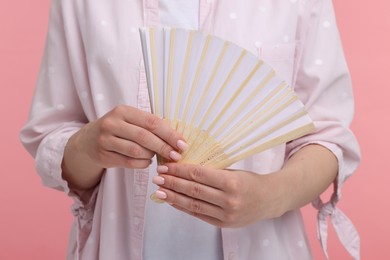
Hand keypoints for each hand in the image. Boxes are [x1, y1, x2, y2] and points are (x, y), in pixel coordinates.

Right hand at [72, 105, 186, 168]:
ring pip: (137, 151)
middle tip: (176, 155)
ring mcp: (105, 140)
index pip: (151, 122)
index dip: (169, 134)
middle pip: (144, 137)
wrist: (88, 141)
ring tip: (157, 156)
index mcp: (123, 111)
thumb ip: (150, 125)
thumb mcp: (130, 120)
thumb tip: (177, 138)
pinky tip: (147, 161)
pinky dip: (142, 163)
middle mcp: (112, 123)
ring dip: (151, 155)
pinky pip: (129, 162)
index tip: (182, 143)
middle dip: (164, 147)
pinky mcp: (103, 155)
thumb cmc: (118, 129)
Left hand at [152, 163, 288, 227]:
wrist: (269, 200)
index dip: (179, 170)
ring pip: (193, 204)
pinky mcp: (223, 224)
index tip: (165, 166)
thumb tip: (183, 168)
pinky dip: (184, 208)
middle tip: (157, 176)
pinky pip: (199, 215)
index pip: (199, 175)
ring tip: (160, 190)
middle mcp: (229, 200)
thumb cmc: (250, 181)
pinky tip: (173, 201)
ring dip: (174, 197)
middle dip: (172, 183)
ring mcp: (226, 214)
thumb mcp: (233, 171)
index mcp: (232, 182)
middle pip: (193, 190)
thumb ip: (211, 172)